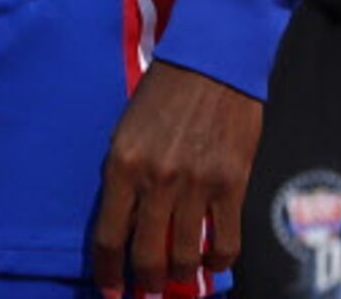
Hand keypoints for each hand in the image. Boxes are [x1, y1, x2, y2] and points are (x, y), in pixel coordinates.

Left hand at [91, 61, 258, 296]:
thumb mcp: (126, 130)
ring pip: (185, 254)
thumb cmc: (162, 94)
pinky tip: (211, 263)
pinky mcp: (232, 185)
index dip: (108, 271)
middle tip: (145, 296)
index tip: (110, 291)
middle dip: (145, 283)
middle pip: (146, 252)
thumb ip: (125, 174)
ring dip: (180, 276)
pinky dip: (218, 261)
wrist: (211, 65)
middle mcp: (156, 180)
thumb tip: (127, 220)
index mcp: (121, 164)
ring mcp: (196, 185)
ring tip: (177, 283)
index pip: (109, 233)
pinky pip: (226, 241)